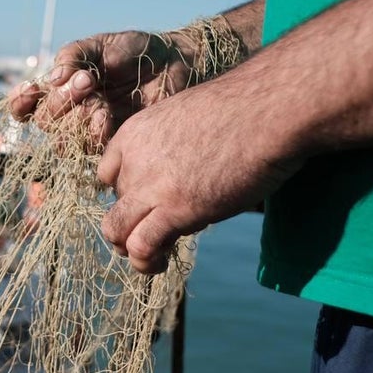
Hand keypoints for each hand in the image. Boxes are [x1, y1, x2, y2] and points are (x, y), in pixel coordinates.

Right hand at [9, 30, 196, 148]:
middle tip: (86, 82)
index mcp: (62, 88)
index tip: (30, 91)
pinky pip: (90, 149)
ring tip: (100, 104)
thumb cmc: (135, 51)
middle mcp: (72, 112)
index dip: (20, 103)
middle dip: (60, 103)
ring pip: (64, 140)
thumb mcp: (100, 44)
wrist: (175, 62)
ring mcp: (90, 131)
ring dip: (76, 121)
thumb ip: (73, 55)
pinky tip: (107, 116)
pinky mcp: (112, 145)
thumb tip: (51, 79)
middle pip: (45, 122)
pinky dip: (94, 132)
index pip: (27, 104)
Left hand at [97, 79, 300, 272]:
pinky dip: (145, 261)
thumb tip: (185, 168)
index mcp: (134, 133)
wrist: (265, 111)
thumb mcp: (188, 119)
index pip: (107, 174)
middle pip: (114, 204)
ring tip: (151, 258)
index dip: (127, 192)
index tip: (149, 201)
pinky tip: (161, 262)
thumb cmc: (242, 110)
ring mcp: (150, 186)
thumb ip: (174, 145)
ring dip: (128, 248)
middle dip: (131, 221)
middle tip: (157, 230)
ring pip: (115, 230)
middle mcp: (133, 160)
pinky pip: (140, 246)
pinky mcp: (174, 210)